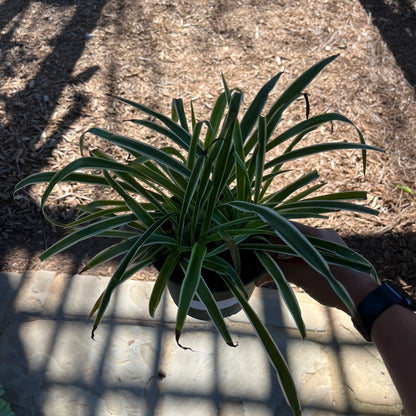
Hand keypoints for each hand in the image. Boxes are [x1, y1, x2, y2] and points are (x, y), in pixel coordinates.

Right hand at [255, 222, 378, 314]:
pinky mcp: (331, 253)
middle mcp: (322, 234)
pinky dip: (295, 256)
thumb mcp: (302, 277)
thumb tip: (256, 276)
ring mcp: (328, 243)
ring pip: (299, 242)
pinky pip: (307, 249)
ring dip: (284, 251)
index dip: (267, 231)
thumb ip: (279, 271)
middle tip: (258, 253)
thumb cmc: (333, 285)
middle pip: (291, 234)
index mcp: (316, 234)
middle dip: (274, 244)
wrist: (363, 298)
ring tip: (270, 261)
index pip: (284, 226)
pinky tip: (286, 265)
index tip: (252, 237)